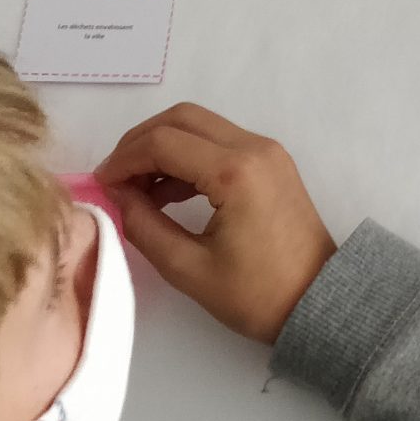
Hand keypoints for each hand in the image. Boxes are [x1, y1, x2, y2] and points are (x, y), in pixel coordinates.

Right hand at [97, 104, 338, 344]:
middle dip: (141, 143)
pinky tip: (167, 193)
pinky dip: (188, 157)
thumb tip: (116, 196)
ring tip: (137, 191)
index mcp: (235, 171)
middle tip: (116, 179)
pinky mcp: (271, 162)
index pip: (163, 142)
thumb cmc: (256, 294)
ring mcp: (267, 151)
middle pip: (181, 119)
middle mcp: (254, 147)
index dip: (124, 159)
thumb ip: (144, 225)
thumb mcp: (188, 268)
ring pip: (200, 126)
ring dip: (164, 148)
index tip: (101, 185)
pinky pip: (219, 142)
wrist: (319, 301)